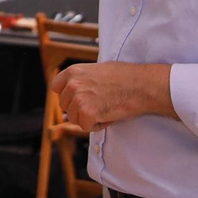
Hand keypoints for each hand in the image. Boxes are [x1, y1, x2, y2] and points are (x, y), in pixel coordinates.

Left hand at [49, 62, 173, 133]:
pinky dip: (97, 126)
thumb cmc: (125, 77)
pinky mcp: (87, 113)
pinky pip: (86, 127)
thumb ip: (82, 79)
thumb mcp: (97, 70)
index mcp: (73, 71)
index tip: (79, 99)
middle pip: (65, 106)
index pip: (56, 88)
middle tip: (99, 105)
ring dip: (89, 118)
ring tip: (106, 108)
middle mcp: (72, 84)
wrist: (141, 85)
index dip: (68, 96)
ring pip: (74, 118)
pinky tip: (109, 116)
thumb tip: (74, 91)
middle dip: (80, 109)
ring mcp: (79, 99)